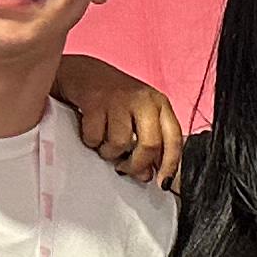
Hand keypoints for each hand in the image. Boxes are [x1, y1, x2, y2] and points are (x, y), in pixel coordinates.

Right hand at [53, 53, 180, 186]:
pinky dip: (91, 142)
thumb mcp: (137, 117)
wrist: (82, 72)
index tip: (162, 183)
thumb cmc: (113, 100)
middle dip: (136, 164)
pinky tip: (91, 132)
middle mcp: (144, 99)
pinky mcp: (95, 100)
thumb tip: (148, 175)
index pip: (174, 139)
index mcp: (160, 104)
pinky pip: (95, 137)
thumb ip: (147, 144)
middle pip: (150, 145)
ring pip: (120, 143)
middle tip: (124, 167)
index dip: (170, 165)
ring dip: (109, 152)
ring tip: (104, 144)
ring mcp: (120, 98)